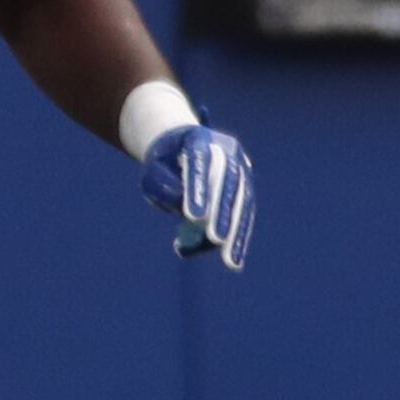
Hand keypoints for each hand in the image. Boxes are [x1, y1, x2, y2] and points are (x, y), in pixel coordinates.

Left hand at [143, 122, 252, 269]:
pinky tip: (235, 259)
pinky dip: (239, 236)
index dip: (198, 189)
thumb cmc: (164, 163)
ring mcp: (241, 166)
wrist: (183, 147)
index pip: (199, 162)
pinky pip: (246, 212)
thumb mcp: (153, 173)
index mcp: (198, 138)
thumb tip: (191, 220)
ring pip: (242, 199)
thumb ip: (164, 189)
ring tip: (230, 261)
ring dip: (236, 231)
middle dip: (222, 212)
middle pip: (227, 180)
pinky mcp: (246, 185)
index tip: (193, 216)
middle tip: (214, 239)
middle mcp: (226, 149)